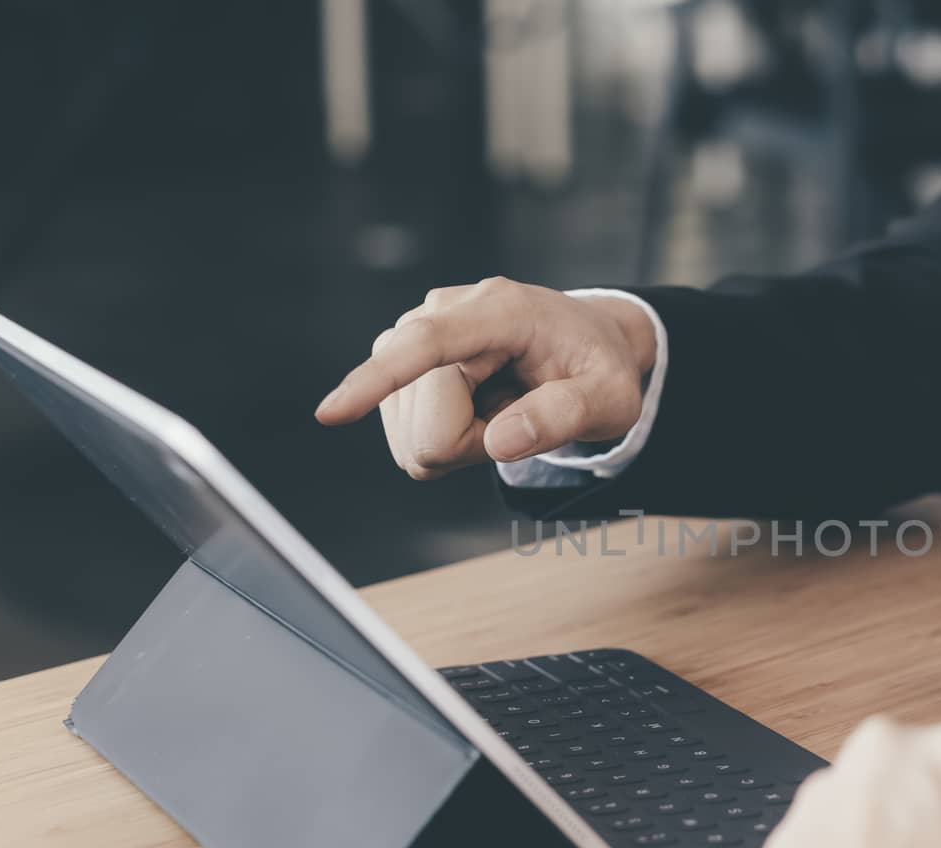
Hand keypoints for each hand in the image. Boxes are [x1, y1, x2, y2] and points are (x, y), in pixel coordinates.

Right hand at [314, 279, 657, 477]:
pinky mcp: (401, 360)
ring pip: (412, 436)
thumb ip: (563, 417)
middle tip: (522, 414)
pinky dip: (448, 438)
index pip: (424, 347)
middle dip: (474, 441)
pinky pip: (410, 435)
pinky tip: (481, 406)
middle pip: (425, 422)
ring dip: (462, 440)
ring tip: (505, 405)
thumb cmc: (600, 369)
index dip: (378, 381)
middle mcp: (442, 311)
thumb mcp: (610, 399)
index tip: (330, 413)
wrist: (588, 343)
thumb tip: (499, 443)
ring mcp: (413, 334)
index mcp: (499, 311)